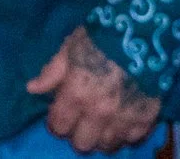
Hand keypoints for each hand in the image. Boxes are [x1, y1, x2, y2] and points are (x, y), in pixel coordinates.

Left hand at [27, 27, 161, 152]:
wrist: (145, 33)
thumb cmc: (102, 36)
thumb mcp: (70, 47)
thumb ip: (52, 72)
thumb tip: (32, 89)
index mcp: (76, 95)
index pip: (59, 127)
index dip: (56, 123)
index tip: (59, 116)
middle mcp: (99, 113)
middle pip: (82, 144)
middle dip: (77, 134)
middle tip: (80, 121)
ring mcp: (124, 119)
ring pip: (107, 146)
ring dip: (101, 137)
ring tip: (101, 124)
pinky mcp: (146, 119)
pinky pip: (132, 141)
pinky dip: (125, 135)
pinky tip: (121, 122)